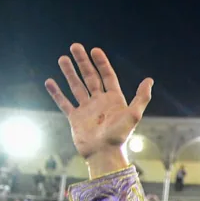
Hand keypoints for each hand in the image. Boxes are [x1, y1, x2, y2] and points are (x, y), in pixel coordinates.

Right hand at [45, 44, 152, 176]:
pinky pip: (64, 103)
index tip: (94, 50)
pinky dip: (56, 93)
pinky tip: (50, 82)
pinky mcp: (75, 118)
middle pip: (90, 77)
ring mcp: (87, 109)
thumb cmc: (119, 136)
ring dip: (69, 73)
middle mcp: (100, 102)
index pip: (107, 76)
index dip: (101, 63)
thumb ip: (141, 97)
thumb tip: (149, 80)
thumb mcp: (133, 115)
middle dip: (83, 62)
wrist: (103, 154)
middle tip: (75, 46)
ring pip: (76, 87)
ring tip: (62, 58)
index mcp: (114, 100)